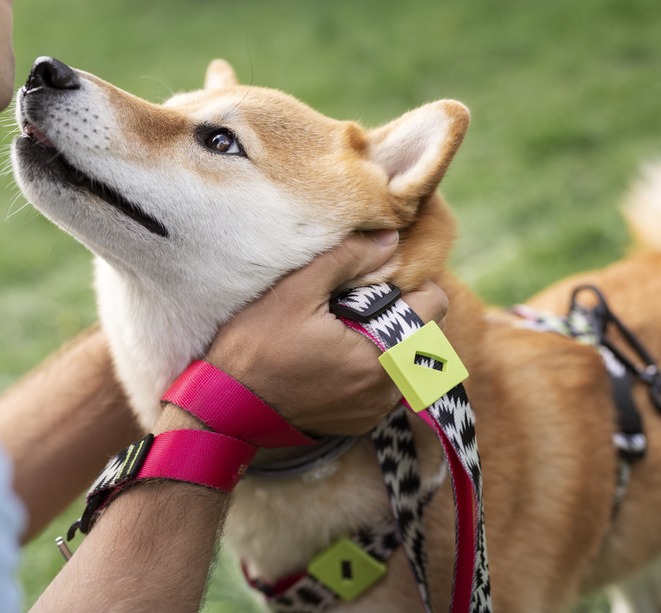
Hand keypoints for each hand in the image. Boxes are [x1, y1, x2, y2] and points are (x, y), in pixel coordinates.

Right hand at [206, 230, 447, 435]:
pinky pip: (383, 386)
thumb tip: (389, 238)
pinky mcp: (359, 422)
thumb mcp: (296, 290)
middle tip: (356, 303)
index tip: (378, 279)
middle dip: (399, 313)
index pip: (435, 305)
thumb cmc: (256, 346)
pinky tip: (333, 357)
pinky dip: (370, 368)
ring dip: (387, 342)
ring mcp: (374, 409)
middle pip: (423, 333)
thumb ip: (347, 258)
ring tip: (342, 329)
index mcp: (383, 355)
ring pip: (406, 362)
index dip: (411, 283)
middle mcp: (388, 389)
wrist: (225, 405)